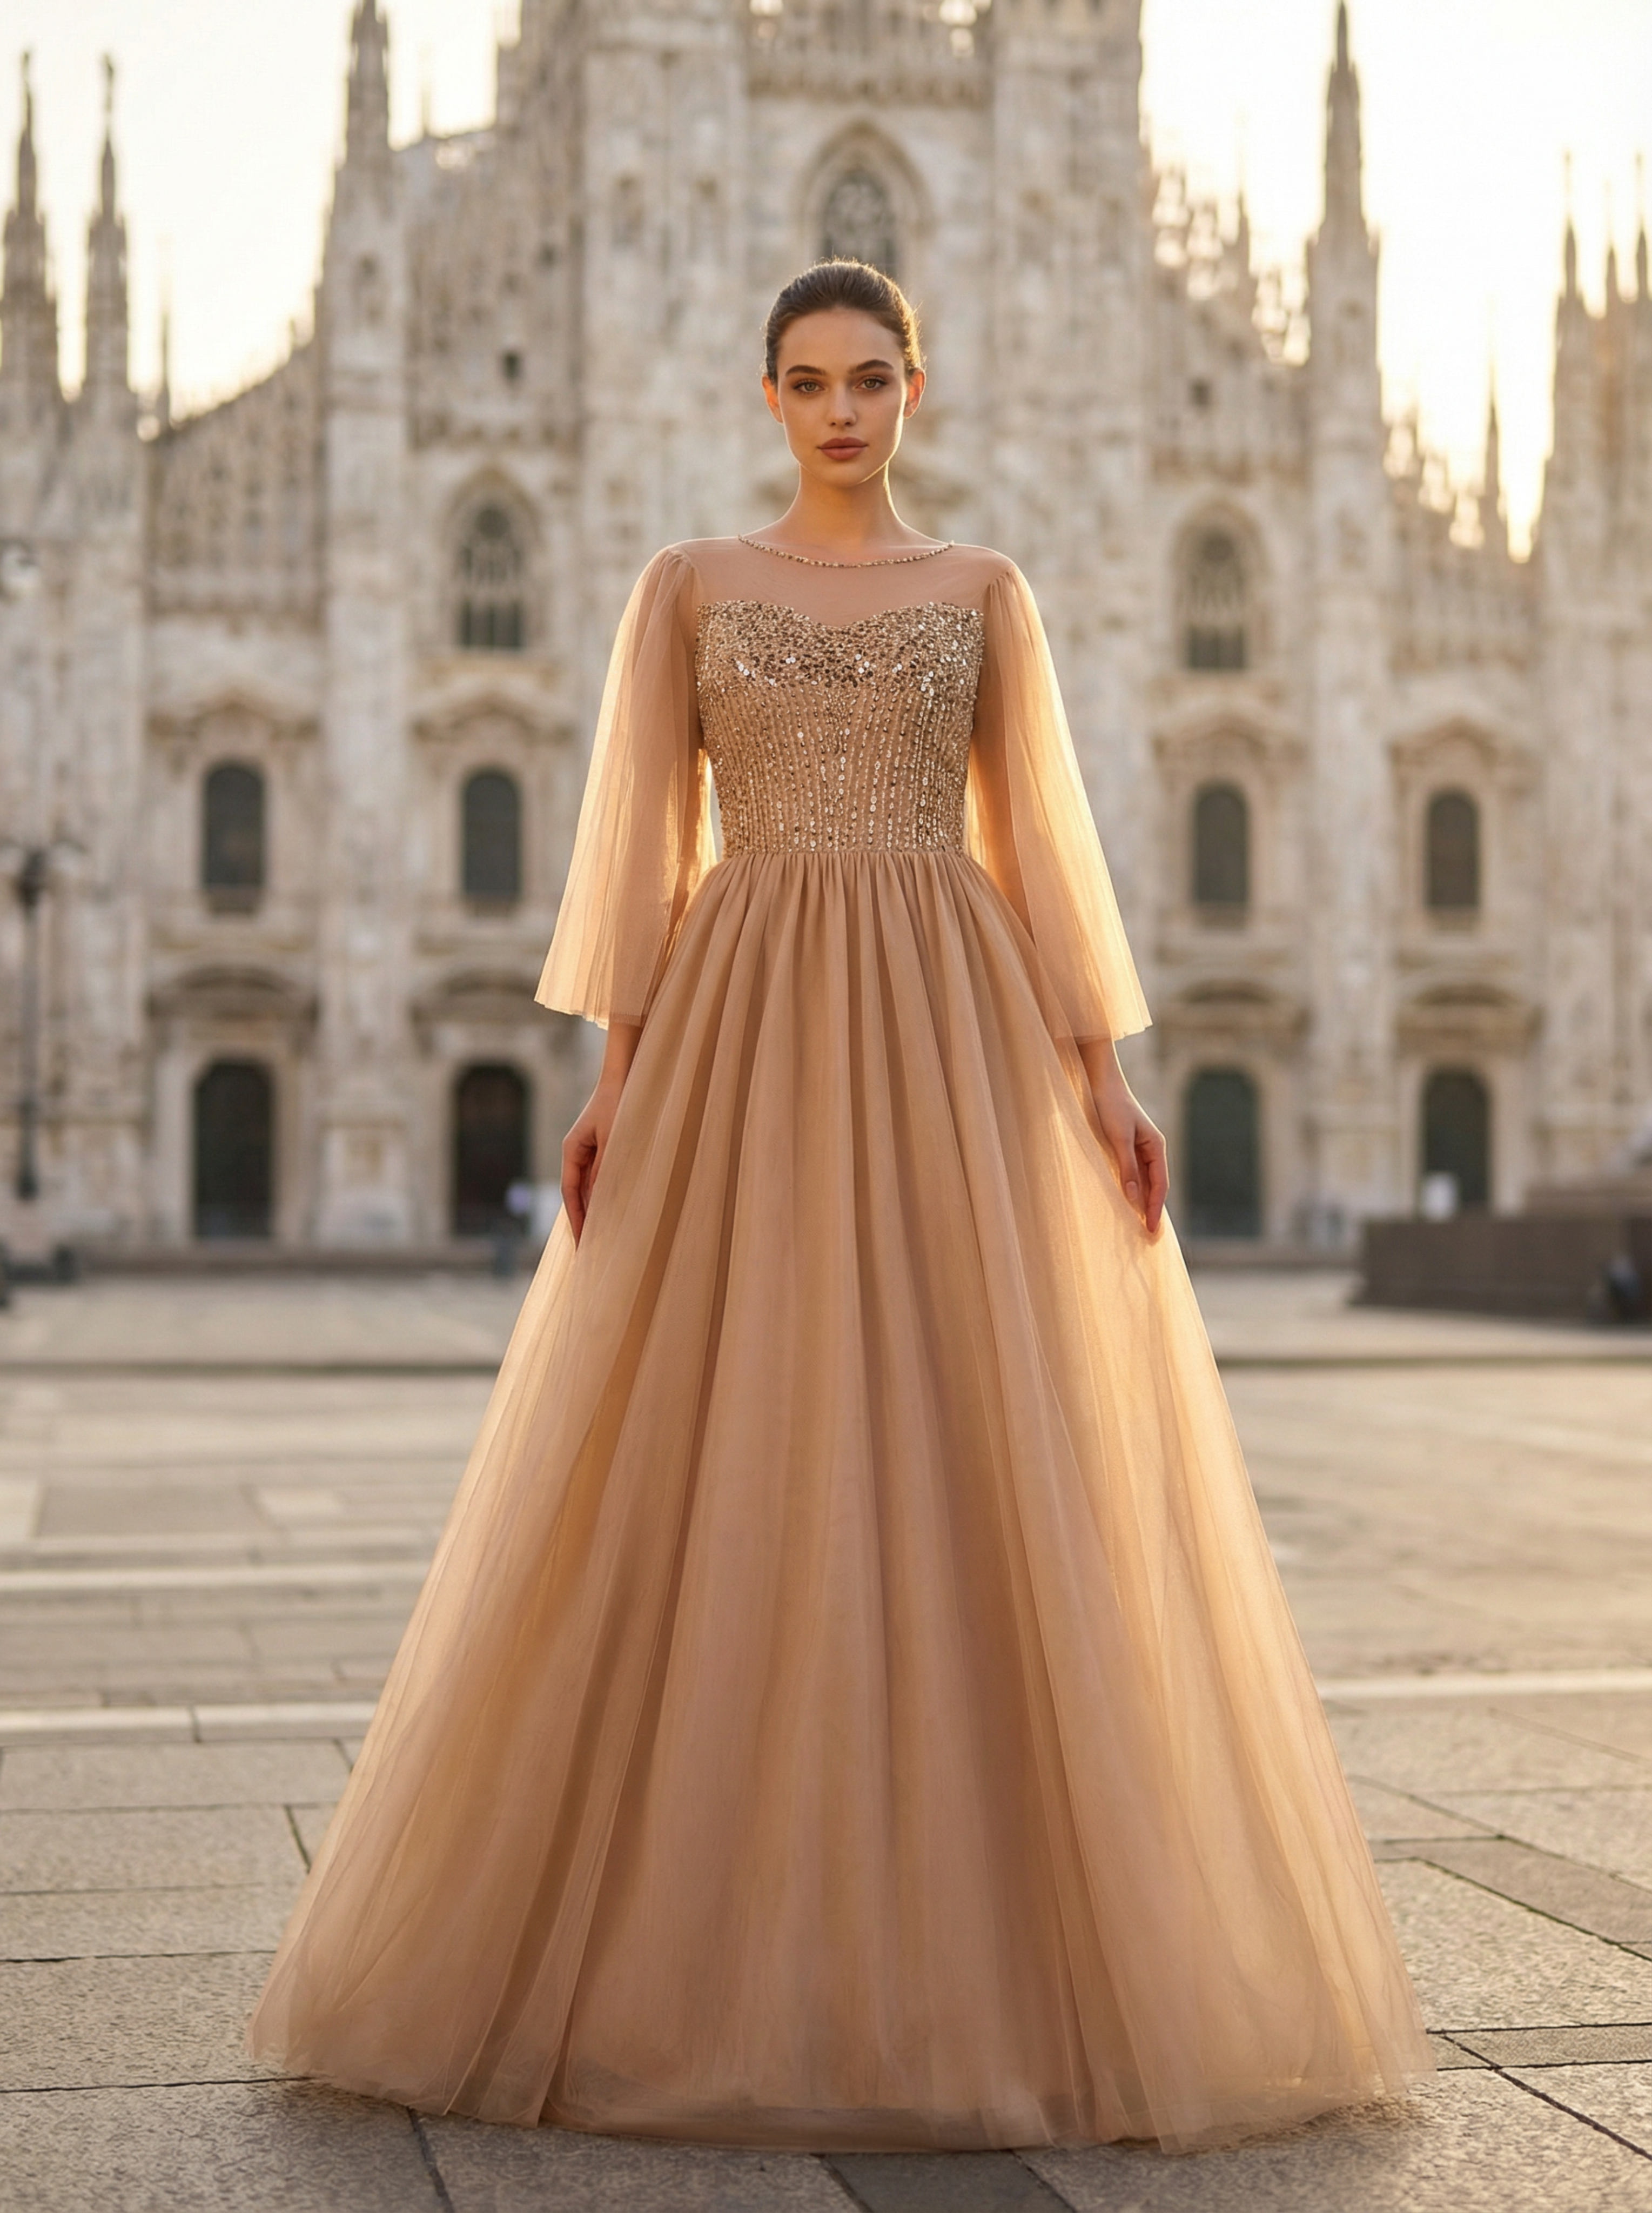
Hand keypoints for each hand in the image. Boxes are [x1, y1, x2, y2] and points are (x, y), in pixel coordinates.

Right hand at [560, 1022, 641, 1244]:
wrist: (626, 1074)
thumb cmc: (618, 1103)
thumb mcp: (614, 1137)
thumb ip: (607, 1167)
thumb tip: (603, 1199)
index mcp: (572, 1150)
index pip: (570, 1193)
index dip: (576, 1218)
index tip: (582, 1242)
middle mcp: (577, 1153)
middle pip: (578, 1194)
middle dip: (584, 1220)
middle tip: (591, 1250)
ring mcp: (590, 1151)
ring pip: (591, 1188)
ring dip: (596, 1210)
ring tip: (603, 1237)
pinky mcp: (603, 1149)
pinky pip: (602, 1178)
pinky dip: (606, 1195)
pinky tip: (615, 1211)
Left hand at [1080, 1042, 1168, 1233]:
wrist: (1100, 1081)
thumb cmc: (1110, 1106)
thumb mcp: (1118, 1138)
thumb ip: (1126, 1167)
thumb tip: (1133, 1197)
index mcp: (1156, 1147)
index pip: (1160, 1185)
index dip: (1156, 1209)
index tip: (1152, 1230)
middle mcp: (1151, 1150)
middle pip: (1155, 1187)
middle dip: (1153, 1211)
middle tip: (1150, 1237)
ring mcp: (1139, 1149)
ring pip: (1144, 1182)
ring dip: (1143, 1203)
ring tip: (1141, 1226)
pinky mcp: (1125, 1148)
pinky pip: (1133, 1175)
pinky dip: (1132, 1190)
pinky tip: (1128, 1203)